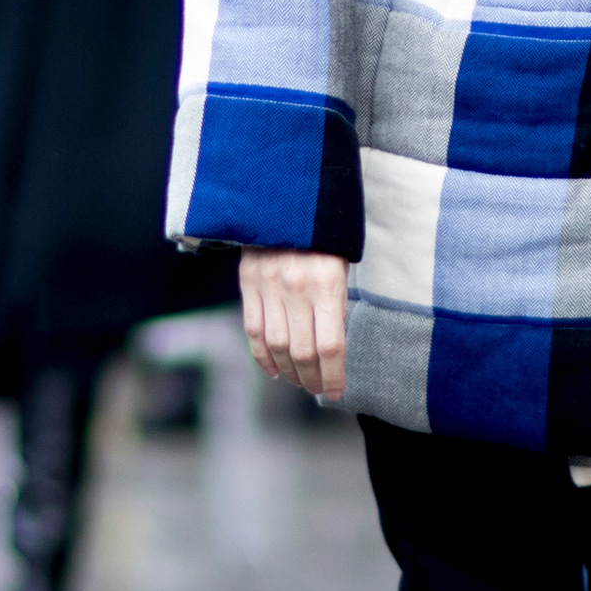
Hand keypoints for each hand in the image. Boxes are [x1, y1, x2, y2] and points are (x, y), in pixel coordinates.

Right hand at [240, 249, 348, 400]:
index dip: (334, 375)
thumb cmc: (323, 235)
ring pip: (277, 346)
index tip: (337, 392)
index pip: (331, 345)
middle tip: (318, 389)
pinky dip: (263, 356)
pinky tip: (274, 369)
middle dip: (312, 378)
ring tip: (299, 381)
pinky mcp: (248, 283)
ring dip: (289, 371)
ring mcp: (268, 286)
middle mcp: (296, 288)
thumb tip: (334, 348)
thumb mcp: (341, 265)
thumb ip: (336, 303)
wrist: (285, 198)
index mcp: (326, 283)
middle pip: (303, 352)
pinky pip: (253, 330)